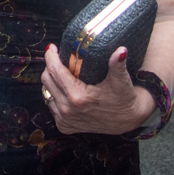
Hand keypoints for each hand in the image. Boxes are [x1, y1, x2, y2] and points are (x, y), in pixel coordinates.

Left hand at [40, 44, 154, 134]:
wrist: (127, 120)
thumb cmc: (124, 98)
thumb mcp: (121, 80)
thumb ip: (118, 64)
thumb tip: (121, 50)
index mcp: (78, 96)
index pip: (54, 71)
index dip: (50, 56)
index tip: (52, 47)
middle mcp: (68, 110)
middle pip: (47, 80)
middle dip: (50, 66)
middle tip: (58, 58)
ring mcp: (65, 120)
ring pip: (46, 93)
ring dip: (51, 82)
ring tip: (61, 73)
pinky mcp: (64, 126)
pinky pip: (51, 106)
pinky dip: (55, 95)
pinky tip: (64, 89)